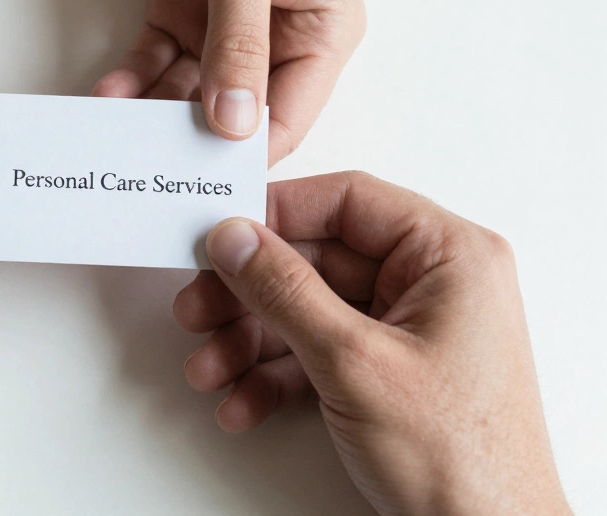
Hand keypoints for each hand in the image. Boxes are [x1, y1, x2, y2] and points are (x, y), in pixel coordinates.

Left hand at [95, 0, 364, 163]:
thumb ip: (238, 41)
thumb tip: (234, 124)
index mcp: (320, 27)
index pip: (285, 117)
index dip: (243, 158)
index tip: (199, 193)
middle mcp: (277, 35)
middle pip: (232, 113)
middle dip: (187, 143)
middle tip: (142, 176)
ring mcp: (225, 24)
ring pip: (187, 93)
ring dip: (149, 116)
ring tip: (111, 143)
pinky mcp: (183, 6)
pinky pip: (156, 59)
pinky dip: (131, 79)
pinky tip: (105, 97)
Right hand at [176, 172, 569, 513]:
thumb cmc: (461, 458)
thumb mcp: (354, 361)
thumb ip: (285, 290)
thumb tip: (234, 238)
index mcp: (449, 256)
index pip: (348, 201)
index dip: (276, 213)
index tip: (219, 233)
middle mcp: (432, 284)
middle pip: (315, 261)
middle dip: (248, 294)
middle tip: (198, 308)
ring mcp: (409, 331)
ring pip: (306, 311)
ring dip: (249, 342)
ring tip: (209, 367)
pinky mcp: (388, 373)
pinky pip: (316, 354)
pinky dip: (274, 377)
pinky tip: (241, 401)